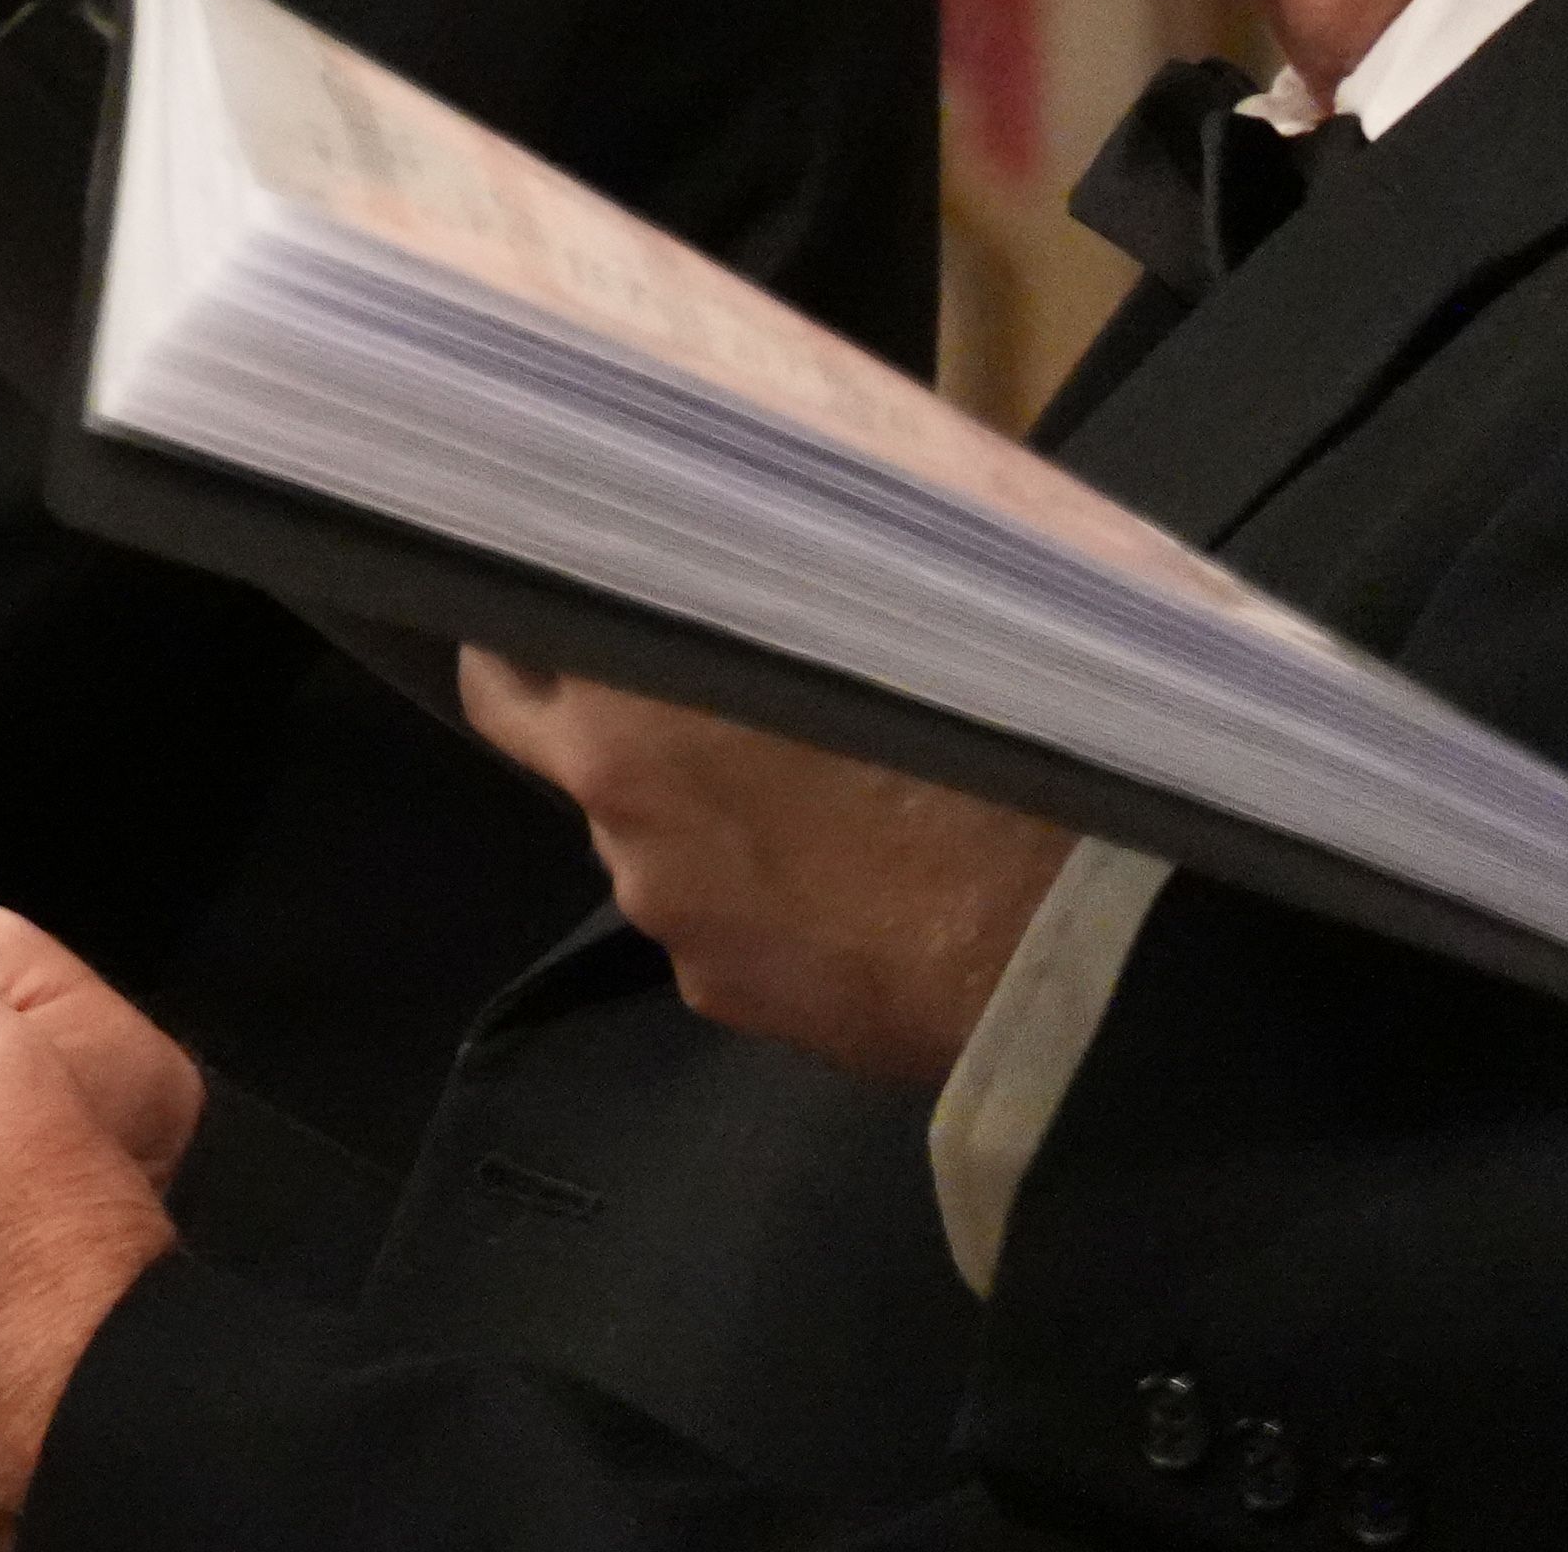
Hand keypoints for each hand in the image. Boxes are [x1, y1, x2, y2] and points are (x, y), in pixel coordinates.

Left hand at [461, 656, 1071, 1087]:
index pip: (503, 657)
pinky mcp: (724, 996)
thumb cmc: (973, 746)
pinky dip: (764, 908)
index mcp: (626, 702)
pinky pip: (723, 932)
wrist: (1064, 939)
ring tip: (823, 810)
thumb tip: (725, 571)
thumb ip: (756, 604)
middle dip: (602, 730)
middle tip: (680, 707)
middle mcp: (617, 809)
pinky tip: (854, 894)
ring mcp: (669, 912)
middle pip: (562, 755)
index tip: (557, 616)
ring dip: (704, 821)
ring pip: (657, 845)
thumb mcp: (859, 621)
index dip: (529, 636)